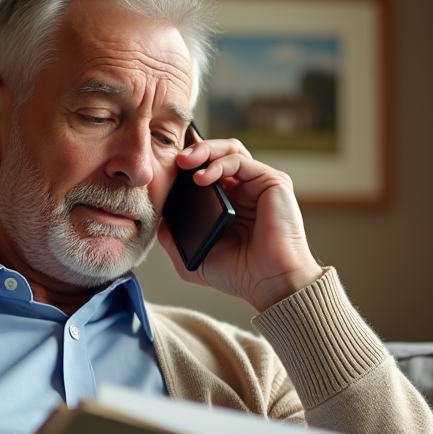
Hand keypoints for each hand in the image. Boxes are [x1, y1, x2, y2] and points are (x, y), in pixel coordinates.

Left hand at [158, 137, 325, 311]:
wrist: (268, 283)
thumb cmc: (240, 275)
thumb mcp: (194, 260)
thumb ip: (175, 241)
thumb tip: (160, 222)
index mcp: (228, 204)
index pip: (207, 170)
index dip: (188, 166)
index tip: (167, 170)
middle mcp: (245, 190)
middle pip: (219, 154)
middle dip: (195, 151)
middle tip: (176, 160)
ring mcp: (259, 185)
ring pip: (231, 150)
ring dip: (205, 150)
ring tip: (185, 162)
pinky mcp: (272, 182)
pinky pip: (241, 161)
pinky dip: (219, 164)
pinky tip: (201, 178)